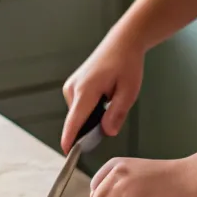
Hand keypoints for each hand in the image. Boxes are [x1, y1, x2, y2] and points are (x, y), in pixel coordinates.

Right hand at [61, 30, 143, 152]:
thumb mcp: (129, 92)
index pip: (74, 121)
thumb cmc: (126, 64)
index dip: (70, 139)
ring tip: (111, 97)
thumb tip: (107, 132)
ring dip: (94, 115)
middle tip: (115, 108)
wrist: (121, 43)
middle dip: (94, 126)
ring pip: (79, 114)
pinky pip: (79, 106)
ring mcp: (71, 86)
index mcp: (87, 90)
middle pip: (78, 120)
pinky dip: (91, 108)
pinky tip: (105, 95)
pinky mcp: (72, 86)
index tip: (67, 153)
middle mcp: (73, 88)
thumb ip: (117, 114)